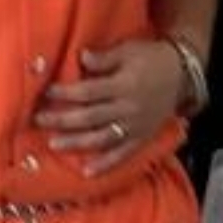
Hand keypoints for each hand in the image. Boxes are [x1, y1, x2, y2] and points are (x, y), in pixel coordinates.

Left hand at [33, 39, 183, 176]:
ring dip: (77, 142)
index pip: (89, 92)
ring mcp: (134, 126)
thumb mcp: (129, 50)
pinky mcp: (141, 138)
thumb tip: (81, 58)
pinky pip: (122, 155)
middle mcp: (128, 109)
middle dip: (63, 120)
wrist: (183, 75)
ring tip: (54, 144)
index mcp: (124, 85)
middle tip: (39, 120)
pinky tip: (86, 171)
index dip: (66, 93)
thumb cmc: (152, 58)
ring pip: (101, 138)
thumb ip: (105, 58)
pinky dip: (105, 165)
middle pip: (90, 117)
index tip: (47, 92)